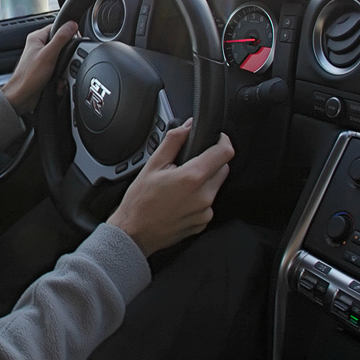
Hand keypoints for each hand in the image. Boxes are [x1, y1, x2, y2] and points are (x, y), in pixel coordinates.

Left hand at [0, 21, 78, 115]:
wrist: (22, 96)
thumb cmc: (29, 76)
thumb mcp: (49, 54)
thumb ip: (61, 38)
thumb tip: (72, 25)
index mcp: (36, 38)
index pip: (57, 27)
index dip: (68, 32)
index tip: (75, 38)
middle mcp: (38, 47)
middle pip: (61, 43)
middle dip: (66, 54)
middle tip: (65, 60)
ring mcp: (41, 59)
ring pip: (61, 57)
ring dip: (64, 66)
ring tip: (60, 72)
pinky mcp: (44, 70)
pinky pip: (59, 68)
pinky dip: (61, 74)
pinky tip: (59, 79)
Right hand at [106, 120, 234, 255]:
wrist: (134, 233)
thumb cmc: (140, 202)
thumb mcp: (153, 165)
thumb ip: (174, 141)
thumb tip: (187, 126)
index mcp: (192, 178)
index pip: (224, 153)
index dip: (222, 141)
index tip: (216, 138)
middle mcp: (204, 196)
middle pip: (222, 168)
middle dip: (210, 161)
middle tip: (188, 164)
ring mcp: (205, 212)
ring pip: (215, 186)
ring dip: (204, 180)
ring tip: (180, 185)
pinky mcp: (203, 222)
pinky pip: (209, 203)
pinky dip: (199, 198)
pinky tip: (180, 200)